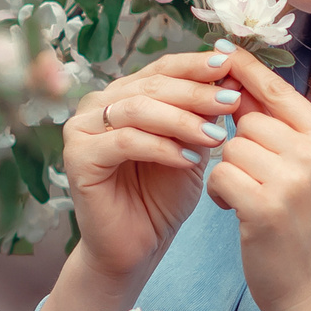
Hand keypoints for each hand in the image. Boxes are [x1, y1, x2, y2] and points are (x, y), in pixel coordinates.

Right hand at [60, 50, 238, 287]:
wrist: (136, 246)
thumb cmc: (161, 197)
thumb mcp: (191, 147)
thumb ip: (202, 114)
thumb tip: (232, 76)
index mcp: (123, 95)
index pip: (162, 68)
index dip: (197, 65)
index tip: (232, 64)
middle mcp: (97, 105)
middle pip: (151, 85)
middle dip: (196, 92)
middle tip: (232, 101)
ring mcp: (82, 129)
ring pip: (138, 110)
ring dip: (182, 120)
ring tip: (217, 136)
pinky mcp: (78, 157)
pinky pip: (125, 142)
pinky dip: (161, 148)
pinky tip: (190, 160)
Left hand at [204, 43, 310, 310]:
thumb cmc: (310, 235)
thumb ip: (286, 135)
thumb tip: (240, 89)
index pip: (281, 90)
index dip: (247, 69)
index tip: (220, 52)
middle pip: (250, 117)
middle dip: (237, 143)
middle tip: (249, 176)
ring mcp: (294, 180)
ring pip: (231, 145)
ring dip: (227, 170)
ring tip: (244, 197)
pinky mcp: (266, 207)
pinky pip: (220, 174)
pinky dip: (218, 191)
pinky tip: (233, 210)